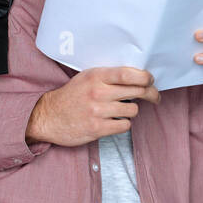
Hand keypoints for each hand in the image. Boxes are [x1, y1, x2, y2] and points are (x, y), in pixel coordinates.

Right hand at [26, 66, 159, 146]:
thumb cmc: (72, 96)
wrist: (48, 116)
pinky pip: (124, 125)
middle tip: (154, 96)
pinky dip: (123, 124)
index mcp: (96, 76)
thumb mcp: (87, 78)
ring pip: (133, 110)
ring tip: (122, 110)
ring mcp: (97, 111)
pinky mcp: (97, 128)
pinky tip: (115, 120)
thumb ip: (109, 76)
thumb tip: (138, 77)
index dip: (145, 77)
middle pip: (137, 91)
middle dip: (151, 94)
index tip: (151, 80)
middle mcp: (97, 92)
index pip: (128, 74)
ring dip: (132, 110)